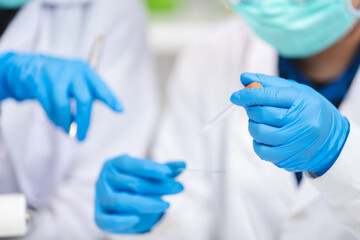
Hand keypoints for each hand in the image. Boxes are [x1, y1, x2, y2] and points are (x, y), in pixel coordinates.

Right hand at [0, 52, 122, 140]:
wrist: (33, 67)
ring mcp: (55, 76)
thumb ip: (89, 98)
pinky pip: (48, 106)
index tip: (120, 110)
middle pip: (84, 100)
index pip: (101, 87)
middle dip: (84, 122)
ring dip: (65, 122)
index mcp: (86, 72)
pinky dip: (53, 118)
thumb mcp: (79, 82)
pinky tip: (57, 123)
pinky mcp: (39, 82)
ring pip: (63, 105)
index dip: (110, 98)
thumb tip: (90, 125)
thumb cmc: (64, 79)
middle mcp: (73, 72)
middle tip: (82, 138)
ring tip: (68, 131)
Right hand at [95, 155, 184, 233]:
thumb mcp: (151, 174)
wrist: (121, 200)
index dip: (149, 168)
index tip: (168, 172)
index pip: (130, 164)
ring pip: (119, 201)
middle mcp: (104, 179)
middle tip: (178, 188)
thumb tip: (184, 164)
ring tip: (166, 204)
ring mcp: (100, 197)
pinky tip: (137, 220)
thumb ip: (165, 169)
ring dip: (144, 204)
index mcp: (114, 164)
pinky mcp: (99, 216)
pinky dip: (119, 222)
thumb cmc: (137, 181)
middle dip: (157, 186)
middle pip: (131, 183)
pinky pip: (105, 221)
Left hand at [230, 73, 349, 175]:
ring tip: (261, 122)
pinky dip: (257, 143)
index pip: (269, 95)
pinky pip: (261, 151)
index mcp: (303, 101)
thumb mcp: (295, 91)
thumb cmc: (309, 111)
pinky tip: (264, 138)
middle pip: (262, 114)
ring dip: (253, 126)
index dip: (248, 95)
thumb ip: (269, 84)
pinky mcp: (289, 158)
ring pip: (259, 132)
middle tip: (252, 108)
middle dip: (251, 110)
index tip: (235, 96)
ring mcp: (296, 142)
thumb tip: (245, 78)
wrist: (331, 138)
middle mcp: (301, 122)